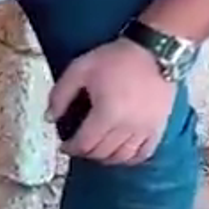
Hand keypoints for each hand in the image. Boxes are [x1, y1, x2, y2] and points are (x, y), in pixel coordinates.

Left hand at [48, 39, 174, 165]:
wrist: (155, 50)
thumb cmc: (117, 58)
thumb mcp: (80, 69)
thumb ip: (61, 94)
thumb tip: (50, 118)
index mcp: (106, 114)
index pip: (84, 144)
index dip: (71, 148)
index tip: (65, 145)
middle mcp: (127, 127)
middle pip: (102, 153)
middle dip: (86, 152)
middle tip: (79, 146)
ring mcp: (145, 130)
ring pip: (122, 157)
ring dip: (106, 158)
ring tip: (98, 150)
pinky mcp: (159, 127)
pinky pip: (144, 153)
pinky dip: (131, 158)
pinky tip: (122, 154)